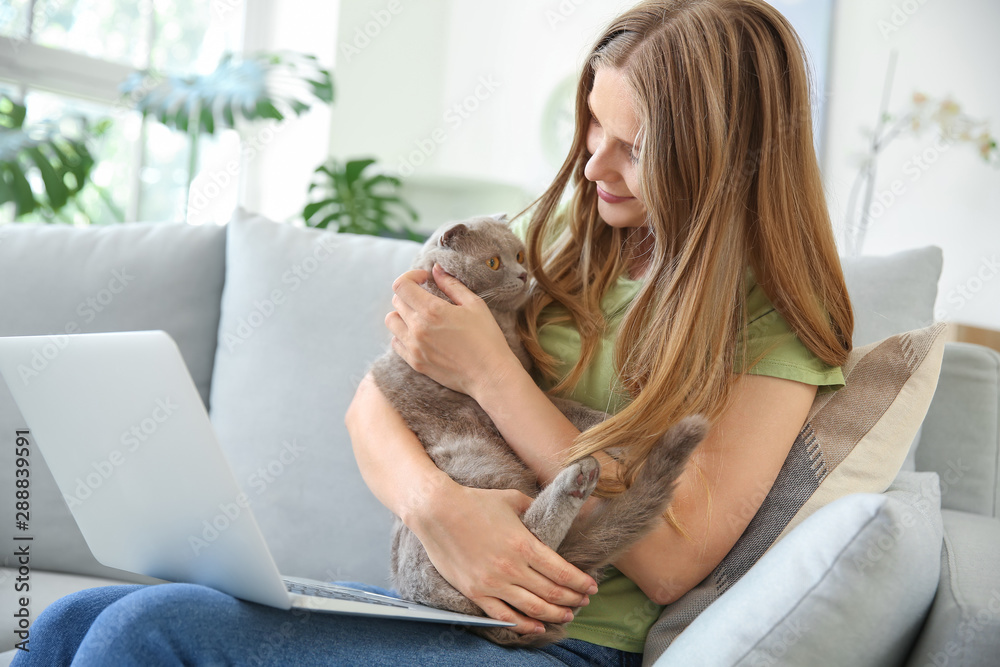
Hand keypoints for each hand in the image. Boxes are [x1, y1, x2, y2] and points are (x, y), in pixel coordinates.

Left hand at [385, 263, 519, 397]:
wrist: (489, 375)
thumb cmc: (487, 338)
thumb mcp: (474, 305)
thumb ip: (452, 285)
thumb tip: (436, 270)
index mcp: (432, 310)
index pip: (401, 286)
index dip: (411, 276)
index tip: (425, 279)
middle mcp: (417, 328)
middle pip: (397, 301)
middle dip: (411, 294)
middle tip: (428, 297)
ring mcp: (414, 347)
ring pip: (391, 321)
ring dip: (403, 314)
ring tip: (421, 316)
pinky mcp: (415, 363)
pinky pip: (395, 342)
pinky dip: (403, 334)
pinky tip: (420, 334)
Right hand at [408, 482, 597, 633]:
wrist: (436, 510)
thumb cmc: (475, 501)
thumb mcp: (513, 499)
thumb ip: (537, 509)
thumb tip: (556, 513)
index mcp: (524, 545)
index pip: (562, 571)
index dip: (580, 582)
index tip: (592, 586)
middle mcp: (511, 568)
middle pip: (551, 592)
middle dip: (572, 599)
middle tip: (583, 602)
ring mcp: (492, 583)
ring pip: (532, 608)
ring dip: (554, 614)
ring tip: (567, 615)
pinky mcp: (475, 592)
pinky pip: (503, 615)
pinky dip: (523, 625)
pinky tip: (536, 627)